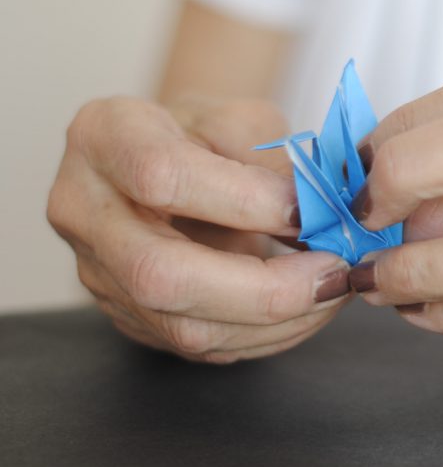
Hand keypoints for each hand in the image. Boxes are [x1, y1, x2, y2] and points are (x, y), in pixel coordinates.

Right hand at [47, 96, 351, 362]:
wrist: (171, 157)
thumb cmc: (210, 132)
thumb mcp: (244, 120)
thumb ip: (276, 163)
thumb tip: (325, 219)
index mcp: (104, 137)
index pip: (161, 177)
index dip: (245, 201)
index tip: (310, 211)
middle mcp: (84, 211)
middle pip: (160, 275)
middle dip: (265, 288)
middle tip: (334, 274)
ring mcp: (100, 273)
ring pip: (185, 328)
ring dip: (280, 321)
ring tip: (335, 291)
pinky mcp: (132, 317)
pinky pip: (205, 346)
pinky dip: (272, 334)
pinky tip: (311, 309)